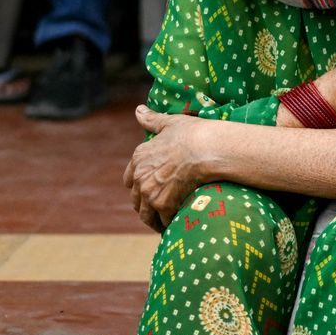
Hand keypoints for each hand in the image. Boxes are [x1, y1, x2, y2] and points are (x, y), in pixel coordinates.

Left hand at [124, 105, 214, 231]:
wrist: (205, 149)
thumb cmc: (191, 134)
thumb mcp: (169, 123)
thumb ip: (152, 120)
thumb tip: (138, 110)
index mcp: (139, 157)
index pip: (129, 180)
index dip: (138, 187)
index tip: (149, 190)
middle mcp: (140, 176)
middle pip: (136, 201)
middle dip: (146, 206)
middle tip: (160, 211)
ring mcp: (149, 192)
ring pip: (146, 215)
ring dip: (155, 220)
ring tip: (166, 224)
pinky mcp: (162, 204)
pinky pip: (162, 221)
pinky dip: (169, 224)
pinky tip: (177, 224)